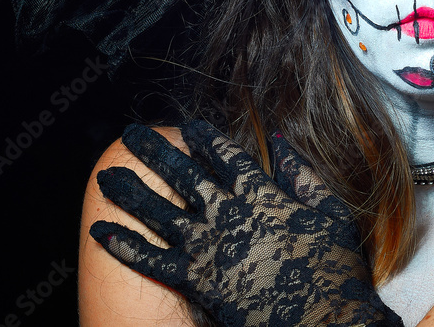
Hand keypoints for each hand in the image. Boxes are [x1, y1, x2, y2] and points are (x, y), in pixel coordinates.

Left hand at [89, 120, 401, 326]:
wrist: (323, 319)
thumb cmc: (334, 269)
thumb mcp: (330, 212)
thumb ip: (303, 175)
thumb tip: (280, 140)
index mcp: (261, 194)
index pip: (225, 156)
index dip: (203, 138)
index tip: (185, 125)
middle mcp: (228, 213)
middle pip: (182, 174)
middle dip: (154, 152)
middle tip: (130, 133)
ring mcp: (208, 246)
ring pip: (158, 211)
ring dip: (129, 192)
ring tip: (105, 175)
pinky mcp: (196, 279)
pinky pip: (151, 260)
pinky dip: (125, 245)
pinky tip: (100, 232)